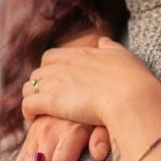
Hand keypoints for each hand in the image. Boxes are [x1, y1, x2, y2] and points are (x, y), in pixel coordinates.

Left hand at [22, 38, 160, 127]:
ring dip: (32, 98)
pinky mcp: (51, 101)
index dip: (50, 70)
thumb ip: (110, 48)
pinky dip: (28, 111)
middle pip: (38, 72)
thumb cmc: (132, 80)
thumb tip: (103, 41)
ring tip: (38, 112)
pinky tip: (34, 119)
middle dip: (39, 85)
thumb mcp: (123, 56)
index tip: (56, 82)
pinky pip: (28, 104)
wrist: (130, 97)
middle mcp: (65, 65)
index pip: (52, 57)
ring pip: (30, 87)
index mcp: (81, 54)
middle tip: (46, 100)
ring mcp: (56, 82)